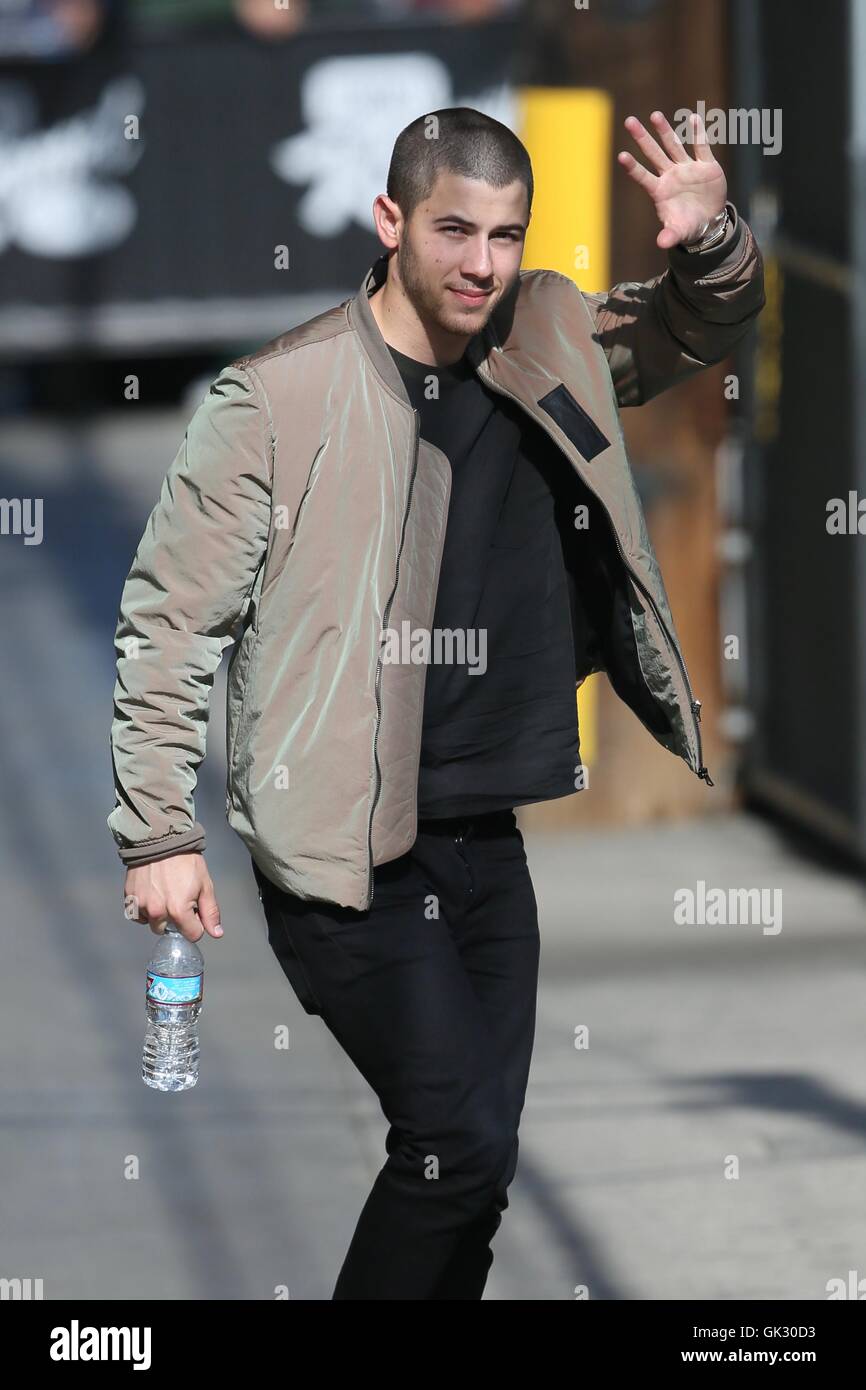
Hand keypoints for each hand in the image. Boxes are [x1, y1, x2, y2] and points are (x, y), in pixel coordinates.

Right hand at [123, 854, 222, 941]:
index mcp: (178, 911)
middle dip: (175, 919)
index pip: (192, 934)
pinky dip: (143, 909)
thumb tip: (216, 933)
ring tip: (163, 893)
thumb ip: (210, 912)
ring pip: (151, 923)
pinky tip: (151, 894)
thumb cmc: (185, 861)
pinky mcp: (129, 898)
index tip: (194, 909)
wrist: (161, 840)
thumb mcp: (205, 885)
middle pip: (168, 930)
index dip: (196, 923)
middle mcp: (157, 912)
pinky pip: (136, 914)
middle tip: (177, 898)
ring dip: (158, 914)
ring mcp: (141, 905)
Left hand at [617, 109, 727, 250]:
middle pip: (654, 154)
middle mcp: (670, 176)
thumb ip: (670, 235)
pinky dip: (698, 134)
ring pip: (674, 146)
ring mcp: (687, 168)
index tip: (621, 156)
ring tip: (655, 116)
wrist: (708, 221)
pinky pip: (701, 147)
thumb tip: (663, 244)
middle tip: (629, 121)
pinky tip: (693, 117)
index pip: (643, 177)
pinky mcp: (706, 166)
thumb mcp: (679, 232)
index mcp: (660, 191)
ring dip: (665, 131)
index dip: (633, 168)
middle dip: (642, 138)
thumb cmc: (687, 226)